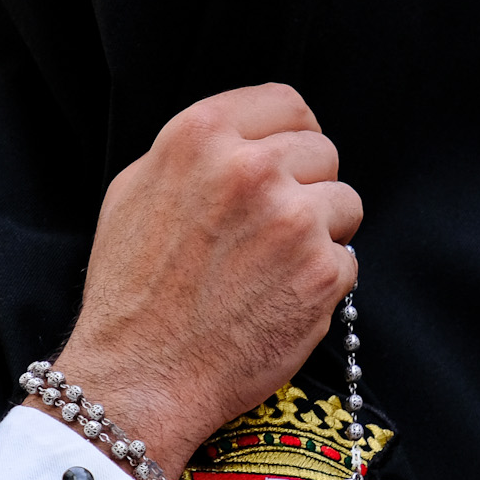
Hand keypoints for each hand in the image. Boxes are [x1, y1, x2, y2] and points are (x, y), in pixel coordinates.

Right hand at [51, 83, 360, 476]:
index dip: (290, 135)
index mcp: (202, 134)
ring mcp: (293, 220)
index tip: (287, 161)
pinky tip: (278, 300)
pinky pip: (347, 260)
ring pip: (345, 203)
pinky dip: (322, 282)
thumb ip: (198, 153)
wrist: (140, 376)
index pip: (286, 103)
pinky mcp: (323, 272)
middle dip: (306, 186)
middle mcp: (252, 168)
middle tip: (271, 229)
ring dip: (321, 232)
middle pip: (322, 151)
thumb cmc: (132, 290)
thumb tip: (246, 138)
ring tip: (273, 267)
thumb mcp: (137, 191)